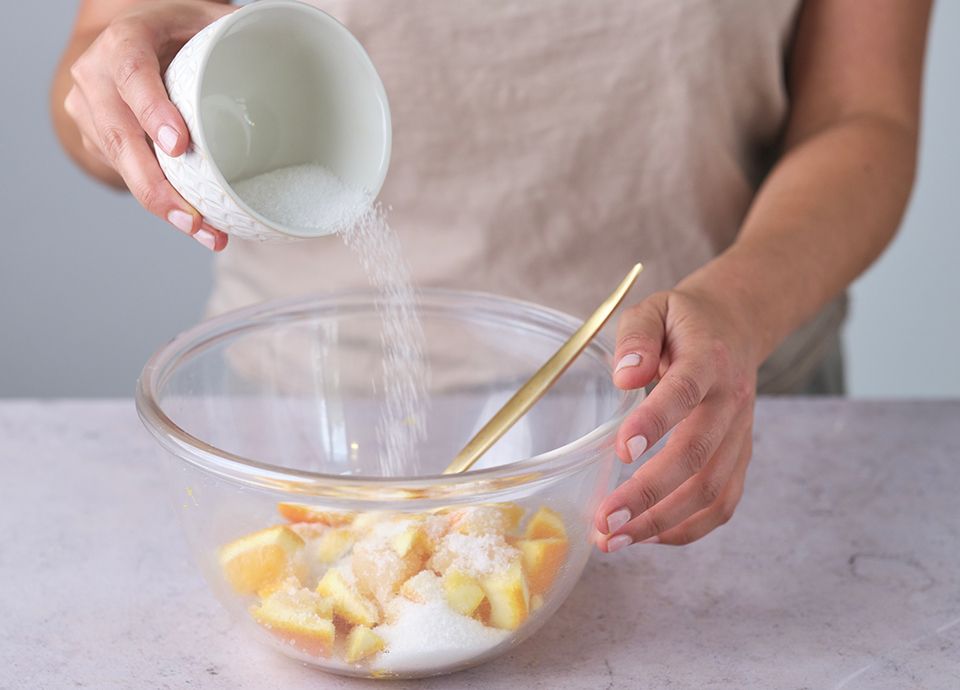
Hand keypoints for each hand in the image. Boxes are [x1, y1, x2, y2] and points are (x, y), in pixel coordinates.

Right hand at [64, 1, 233, 250]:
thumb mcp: (207, 19)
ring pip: (120, 164)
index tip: (178, 146)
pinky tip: (195, 224)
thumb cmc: (178, 31)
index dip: (151, 109)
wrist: (130, 41)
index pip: (131, 71)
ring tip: (205, 232)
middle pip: (118, 134)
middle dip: (155, 183)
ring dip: (163, 204)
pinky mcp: (96, 140)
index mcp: (126, 39)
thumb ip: (236, 35)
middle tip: (194, 217)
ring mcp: (90, 110)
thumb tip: (299, 50)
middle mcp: (97, 75)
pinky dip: (162, 202)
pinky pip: (126, 176)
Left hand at [595, 282, 759, 548]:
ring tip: (613, 540)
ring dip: (662, 522)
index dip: (654, 422)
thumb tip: (625, 376)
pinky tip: (647, 537)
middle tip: (604, 520)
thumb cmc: (683, 321)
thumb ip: (636, 336)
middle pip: (696, 456)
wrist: (737, 325)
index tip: (621, 451)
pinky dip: (687, 528)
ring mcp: (740, 435)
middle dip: (649, 495)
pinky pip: (722, 504)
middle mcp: (731, 402)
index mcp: (708, 359)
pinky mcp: (740, 458)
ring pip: (711, 490)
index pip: (684, 392)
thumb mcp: (654, 309)